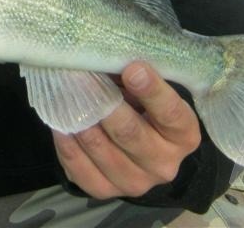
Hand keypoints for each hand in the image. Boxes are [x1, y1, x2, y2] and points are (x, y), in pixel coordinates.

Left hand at [53, 61, 201, 199]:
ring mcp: (135, 182)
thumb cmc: (145, 106)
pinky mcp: (106, 191)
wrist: (141, 147)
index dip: (152, 90)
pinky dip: (67, 144)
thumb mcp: (150, 89)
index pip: (171, 113)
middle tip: (83, 76)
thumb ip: (136, 74)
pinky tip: (60, 122)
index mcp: (184, 135)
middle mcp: (164, 164)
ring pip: (101, 149)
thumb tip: (107, 52)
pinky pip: (80, 169)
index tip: (132, 67)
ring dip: (80, 119)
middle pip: (130, 132)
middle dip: (104, 102)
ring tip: (66, 94)